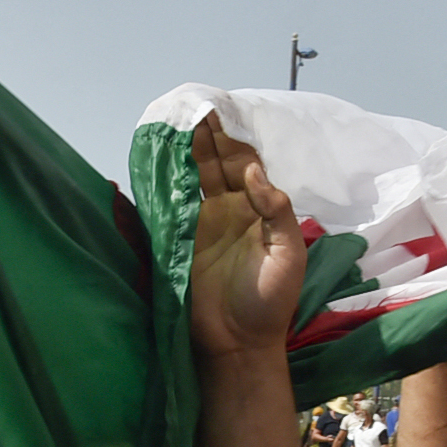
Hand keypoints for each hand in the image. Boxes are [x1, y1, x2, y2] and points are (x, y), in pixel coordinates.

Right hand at [188, 112, 306, 360]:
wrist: (238, 343)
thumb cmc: (270, 302)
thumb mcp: (288, 253)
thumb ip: (275, 210)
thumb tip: (254, 171)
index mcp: (258, 210)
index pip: (245, 163)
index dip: (234, 137)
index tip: (221, 109)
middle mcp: (229, 211)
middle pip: (216, 163)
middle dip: (206, 134)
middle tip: (193, 103)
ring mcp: (202, 225)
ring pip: (192, 178)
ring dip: (184, 151)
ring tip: (175, 120)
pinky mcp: (180, 241)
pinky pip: (172, 204)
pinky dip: (165, 182)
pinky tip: (158, 158)